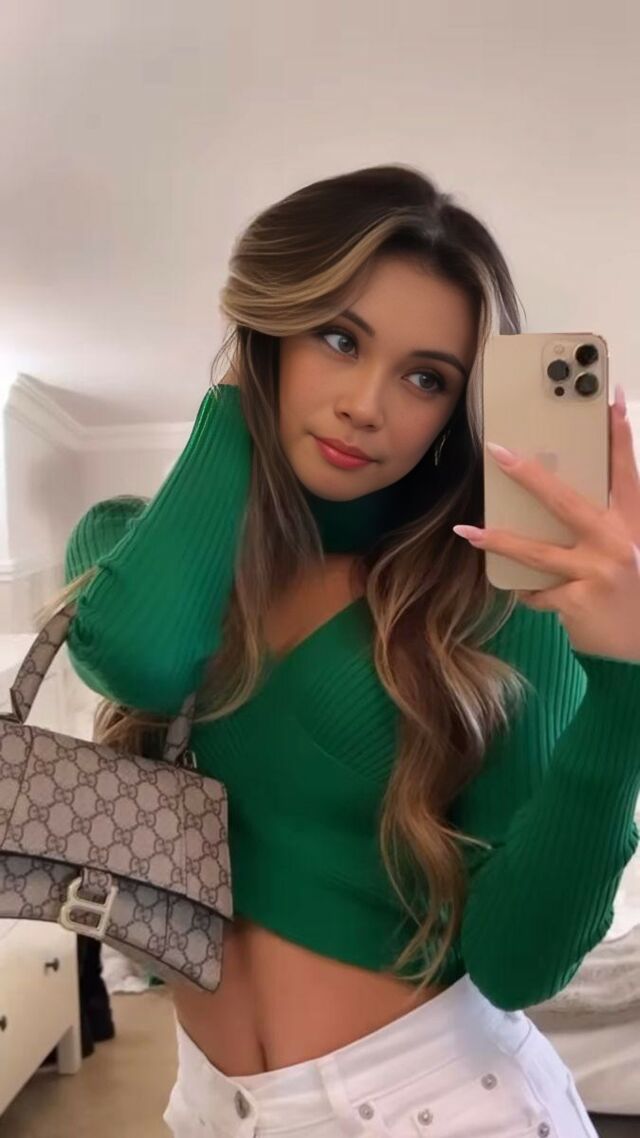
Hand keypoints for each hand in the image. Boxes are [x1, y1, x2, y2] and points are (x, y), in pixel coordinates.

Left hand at [452, 385, 639, 662]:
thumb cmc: (637, 593)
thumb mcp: (634, 552)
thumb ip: (610, 526)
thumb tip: (562, 504)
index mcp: (635, 523)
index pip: (627, 470)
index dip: (619, 433)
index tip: (610, 397)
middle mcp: (620, 543)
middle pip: (566, 501)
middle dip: (528, 475)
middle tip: (498, 452)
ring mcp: (597, 572)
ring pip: (535, 551)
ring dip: (496, 540)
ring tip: (467, 532)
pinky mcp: (578, 601)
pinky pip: (539, 592)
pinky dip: (532, 593)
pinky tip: (533, 595)